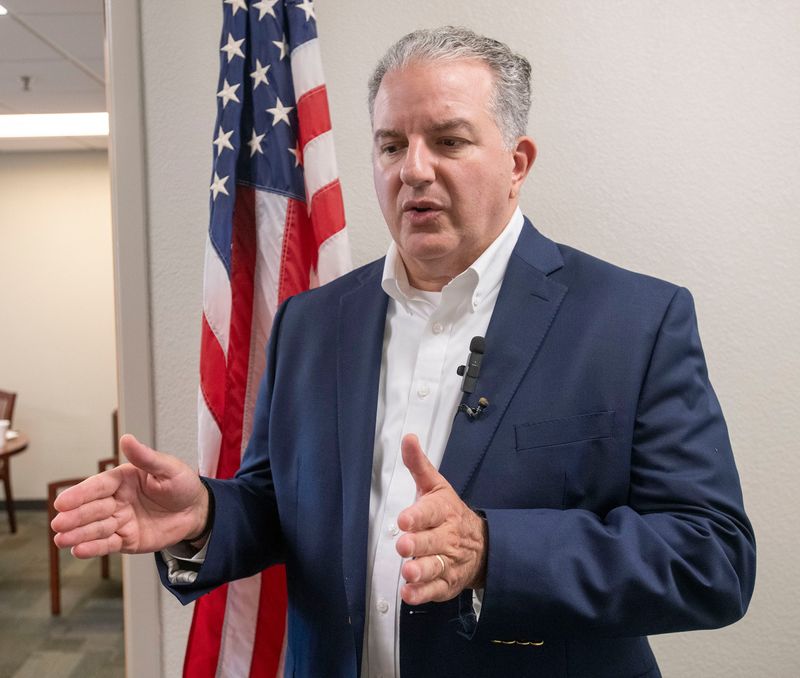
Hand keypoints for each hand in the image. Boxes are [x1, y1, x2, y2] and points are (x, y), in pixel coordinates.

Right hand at [51, 434, 208, 557]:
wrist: (197, 511)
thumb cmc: (182, 484)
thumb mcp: (168, 468)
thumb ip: (146, 457)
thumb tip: (127, 438)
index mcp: (123, 479)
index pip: (98, 486)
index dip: (80, 494)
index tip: (62, 502)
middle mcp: (117, 500)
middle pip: (92, 508)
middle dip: (75, 516)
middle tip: (58, 524)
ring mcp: (120, 521)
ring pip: (95, 528)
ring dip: (78, 534)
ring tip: (61, 540)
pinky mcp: (126, 540)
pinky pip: (107, 544)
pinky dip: (93, 548)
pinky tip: (79, 551)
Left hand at [396, 434, 486, 604]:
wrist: (482, 545)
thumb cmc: (449, 513)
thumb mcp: (436, 486)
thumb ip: (419, 465)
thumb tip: (408, 438)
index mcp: (443, 511)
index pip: (431, 512)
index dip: (418, 516)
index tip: (404, 519)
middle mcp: (447, 537)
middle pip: (433, 542)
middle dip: (419, 544)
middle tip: (404, 545)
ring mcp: (449, 561)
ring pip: (435, 567)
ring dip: (421, 571)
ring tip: (408, 572)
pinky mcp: (447, 583)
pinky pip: (435, 590)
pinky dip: (422, 594)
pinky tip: (409, 594)